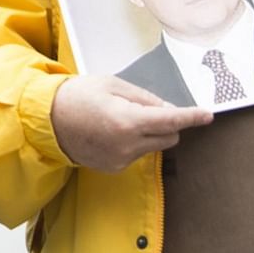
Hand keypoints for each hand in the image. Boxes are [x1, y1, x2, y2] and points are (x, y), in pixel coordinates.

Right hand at [49, 74, 212, 172]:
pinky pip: (136, 154)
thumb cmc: (77, 96)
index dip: (192, 117)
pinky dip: (133, 143)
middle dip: (167, 124)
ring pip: (152, 147)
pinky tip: (110, 133)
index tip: (207, 115)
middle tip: (146, 110)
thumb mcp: (112, 85)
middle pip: (168, 137)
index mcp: (128, 120)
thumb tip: (168, 110)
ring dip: (148, 134)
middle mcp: (127, 145)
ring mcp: (120, 159)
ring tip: (120, 120)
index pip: (171, 121)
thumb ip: (144, 98)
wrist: (46, 120)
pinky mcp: (114, 167)